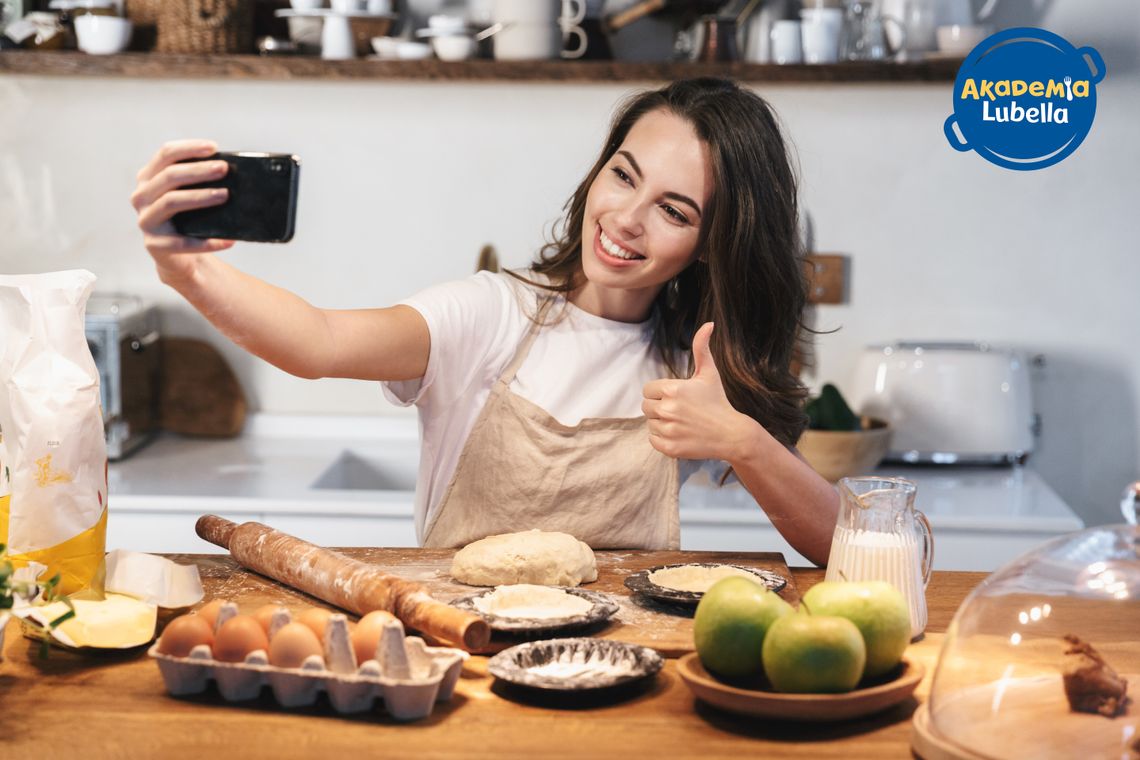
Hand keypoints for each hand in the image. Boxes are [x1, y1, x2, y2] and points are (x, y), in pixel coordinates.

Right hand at [130, 140, 233, 284]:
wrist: (179, 257)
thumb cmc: (187, 218)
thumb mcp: (188, 194)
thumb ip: (199, 180)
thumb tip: (230, 168)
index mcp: (148, 178)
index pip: (165, 154)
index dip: (189, 148)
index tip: (214, 147)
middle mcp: (141, 196)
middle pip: (169, 176)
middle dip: (198, 171)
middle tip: (224, 169)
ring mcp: (146, 220)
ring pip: (171, 201)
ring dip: (200, 197)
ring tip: (225, 195)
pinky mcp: (155, 245)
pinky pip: (183, 242)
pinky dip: (208, 242)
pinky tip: (228, 240)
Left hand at [641, 322, 760, 461]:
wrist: (731, 434)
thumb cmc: (718, 401)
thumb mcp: (709, 373)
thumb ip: (702, 347)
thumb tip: (709, 323)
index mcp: (673, 389)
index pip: (648, 390)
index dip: (661, 393)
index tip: (676, 397)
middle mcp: (668, 410)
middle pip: (646, 406)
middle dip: (660, 407)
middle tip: (680, 411)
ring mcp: (668, 430)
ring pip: (650, 423)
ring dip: (661, 423)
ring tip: (682, 423)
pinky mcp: (669, 448)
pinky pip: (652, 439)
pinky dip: (662, 438)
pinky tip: (680, 434)